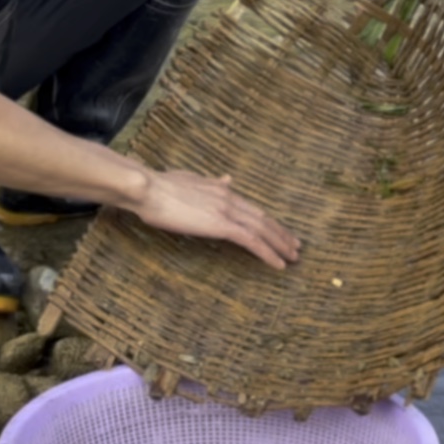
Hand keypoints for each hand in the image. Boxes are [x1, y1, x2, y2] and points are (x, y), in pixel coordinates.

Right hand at [127, 169, 301, 268]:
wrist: (148, 189)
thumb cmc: (159, 187)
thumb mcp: (190, 180)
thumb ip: (210, 183)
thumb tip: (227, 179)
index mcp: (221, 188)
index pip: (251, 207)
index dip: (267, 220)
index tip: (279, 229)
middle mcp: (229, 197)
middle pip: (262, 218)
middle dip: (281, 232)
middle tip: (295, 246)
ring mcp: (226, 210)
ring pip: (262, 229)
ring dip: (280, 244)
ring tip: (293, 258)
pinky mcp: (221, 224)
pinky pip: (252, 241)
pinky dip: (268, 253)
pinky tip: (278, 264)